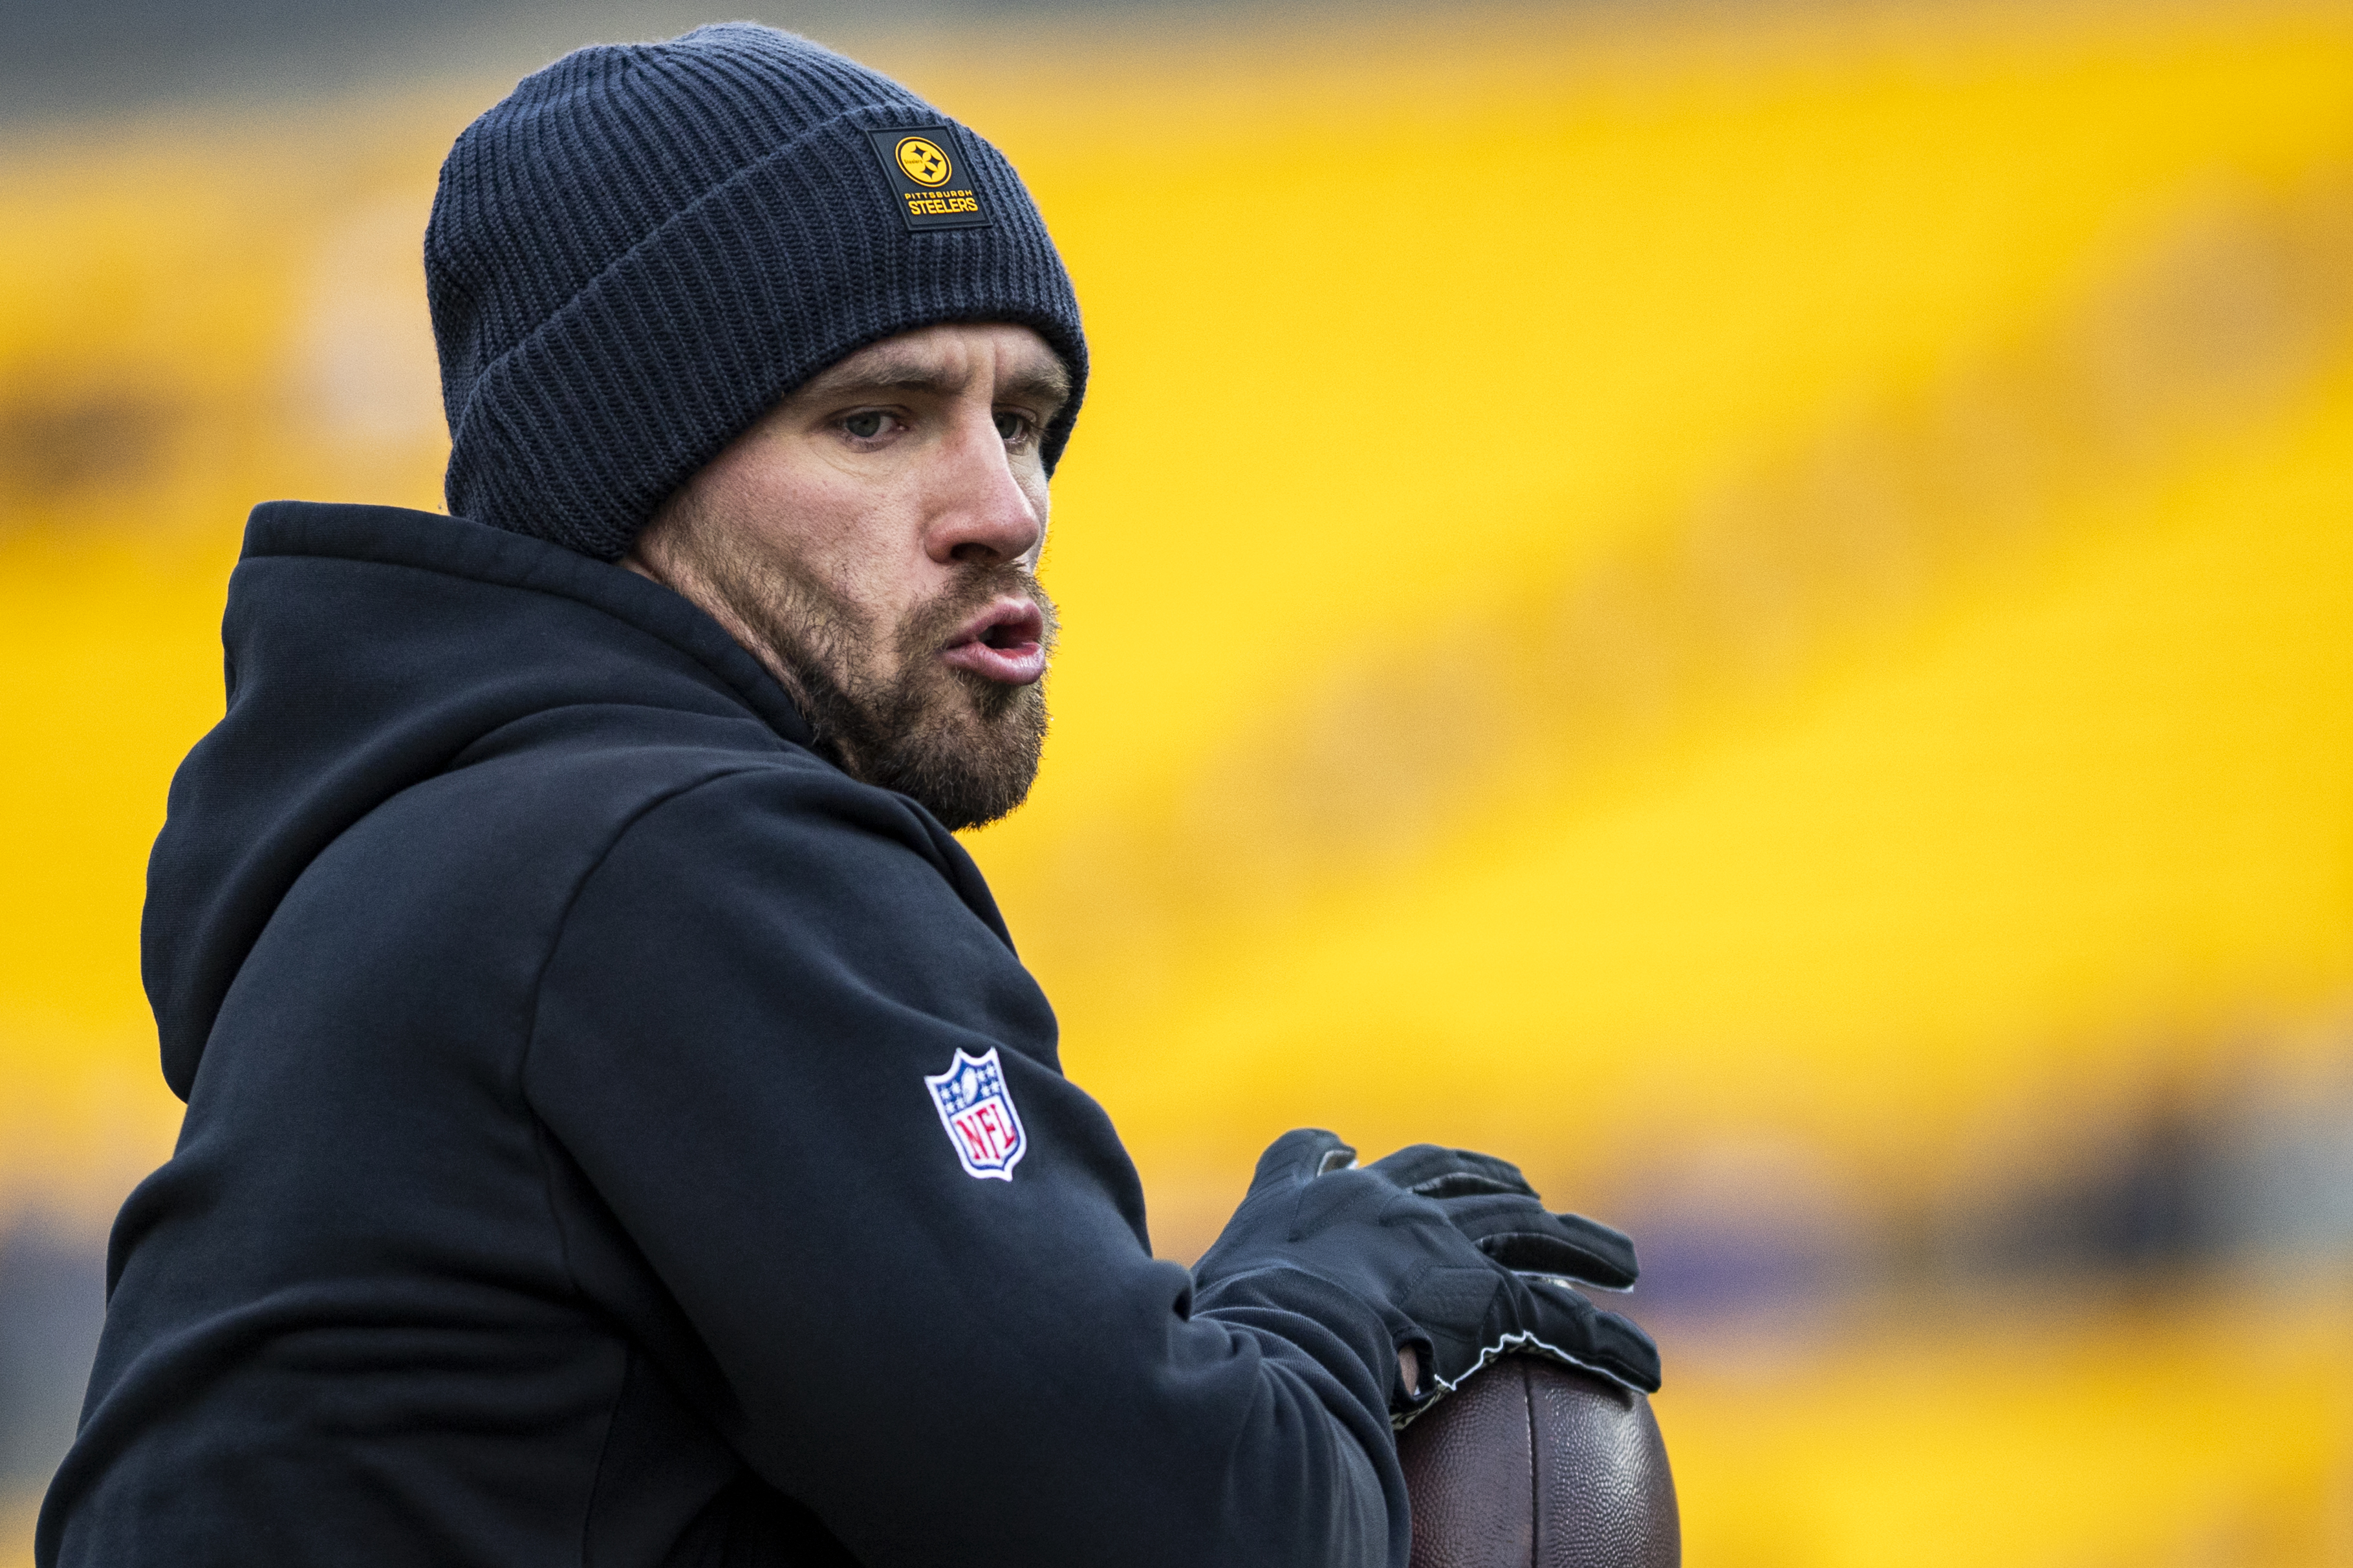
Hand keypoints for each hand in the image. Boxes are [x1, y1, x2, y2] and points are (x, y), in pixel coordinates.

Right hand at [1193, 1130, 1659, 1415]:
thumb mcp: (1196, 1289)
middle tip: (1538, 1203)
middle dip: (1503, 1190)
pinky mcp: (1485, 1294)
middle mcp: (1385, 1205)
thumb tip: (1142, 1321)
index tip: (1385, 1166)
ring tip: (1624, 1263)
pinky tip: (1645, 1368)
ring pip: (1529, 1233)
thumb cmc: (1222, 1321)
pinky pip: (1560, 1323)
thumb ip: (1190, 1294)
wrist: (1272, 1323)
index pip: (1349, 1166)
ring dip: (1582, 1245)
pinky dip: (1607, 1344)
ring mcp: (1437, 1243)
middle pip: (1461, 1182)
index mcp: (1316, 1201)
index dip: (1388, 1167)